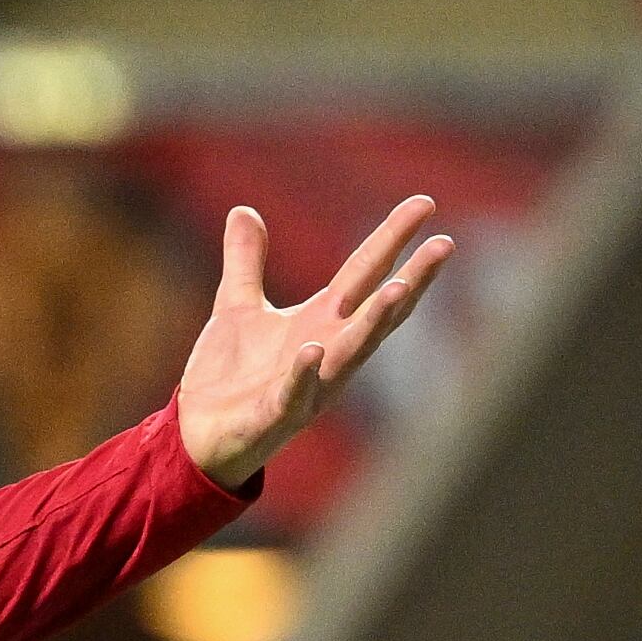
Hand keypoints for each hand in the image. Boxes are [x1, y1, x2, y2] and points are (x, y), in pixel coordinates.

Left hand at [171, 197, 455, 489]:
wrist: (196, 437)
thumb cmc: (229, 377)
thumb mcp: (236, 306)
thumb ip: (246, 261)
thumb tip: (243, 210)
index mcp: (321, 321)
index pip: (365, 272)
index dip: (393, 238)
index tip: (426, 203)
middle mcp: (327, 350)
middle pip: (378, 310)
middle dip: (413, 279)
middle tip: (445, 244)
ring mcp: (309, 386)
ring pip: (352, 353)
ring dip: (375, 323)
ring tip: (400, 289)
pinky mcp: (276, 415)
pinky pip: (295, 393)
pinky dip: (305, 373)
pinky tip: (313, 349)